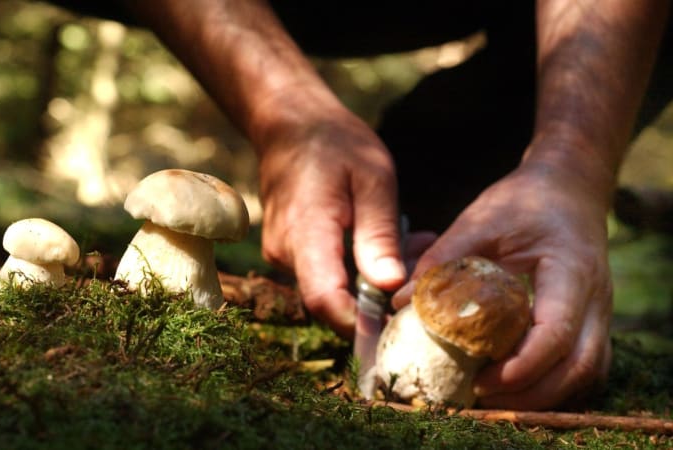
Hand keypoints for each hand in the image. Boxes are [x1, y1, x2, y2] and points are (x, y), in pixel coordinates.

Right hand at [255, 108, 406, 337]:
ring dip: (372, 281)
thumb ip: (379, 235)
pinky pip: (324, 274)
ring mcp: (283, 254)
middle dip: (378, 300)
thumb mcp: (373, 179)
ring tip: (412, 244)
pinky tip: (386, 242)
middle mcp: (286, 251)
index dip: (358, 323)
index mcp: (306, 231)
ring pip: (331, 289)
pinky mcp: (288, 253)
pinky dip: (358, 268)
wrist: (290, 125)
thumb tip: (390, 287)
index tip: (397, 329)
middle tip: (423, 270)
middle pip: (331, 301)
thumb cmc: (335, 144)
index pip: (325, 298)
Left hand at [395, 160, 613, 409]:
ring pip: (586, 373)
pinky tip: (516, 386)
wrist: (567, 188)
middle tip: (480, 397)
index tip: (483, 380)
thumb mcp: (481, 220)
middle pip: (578, 367)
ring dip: (542, 395)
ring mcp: (599, 313)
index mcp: (570, 271)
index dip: (522, 366)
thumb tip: (402, 302)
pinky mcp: (590, 321)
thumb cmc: (524, 201)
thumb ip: (444, 260)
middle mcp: (595, 299)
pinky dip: (553, 384)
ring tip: (492, 397)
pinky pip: (584, 367)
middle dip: (531, 394)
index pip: (556, 333)